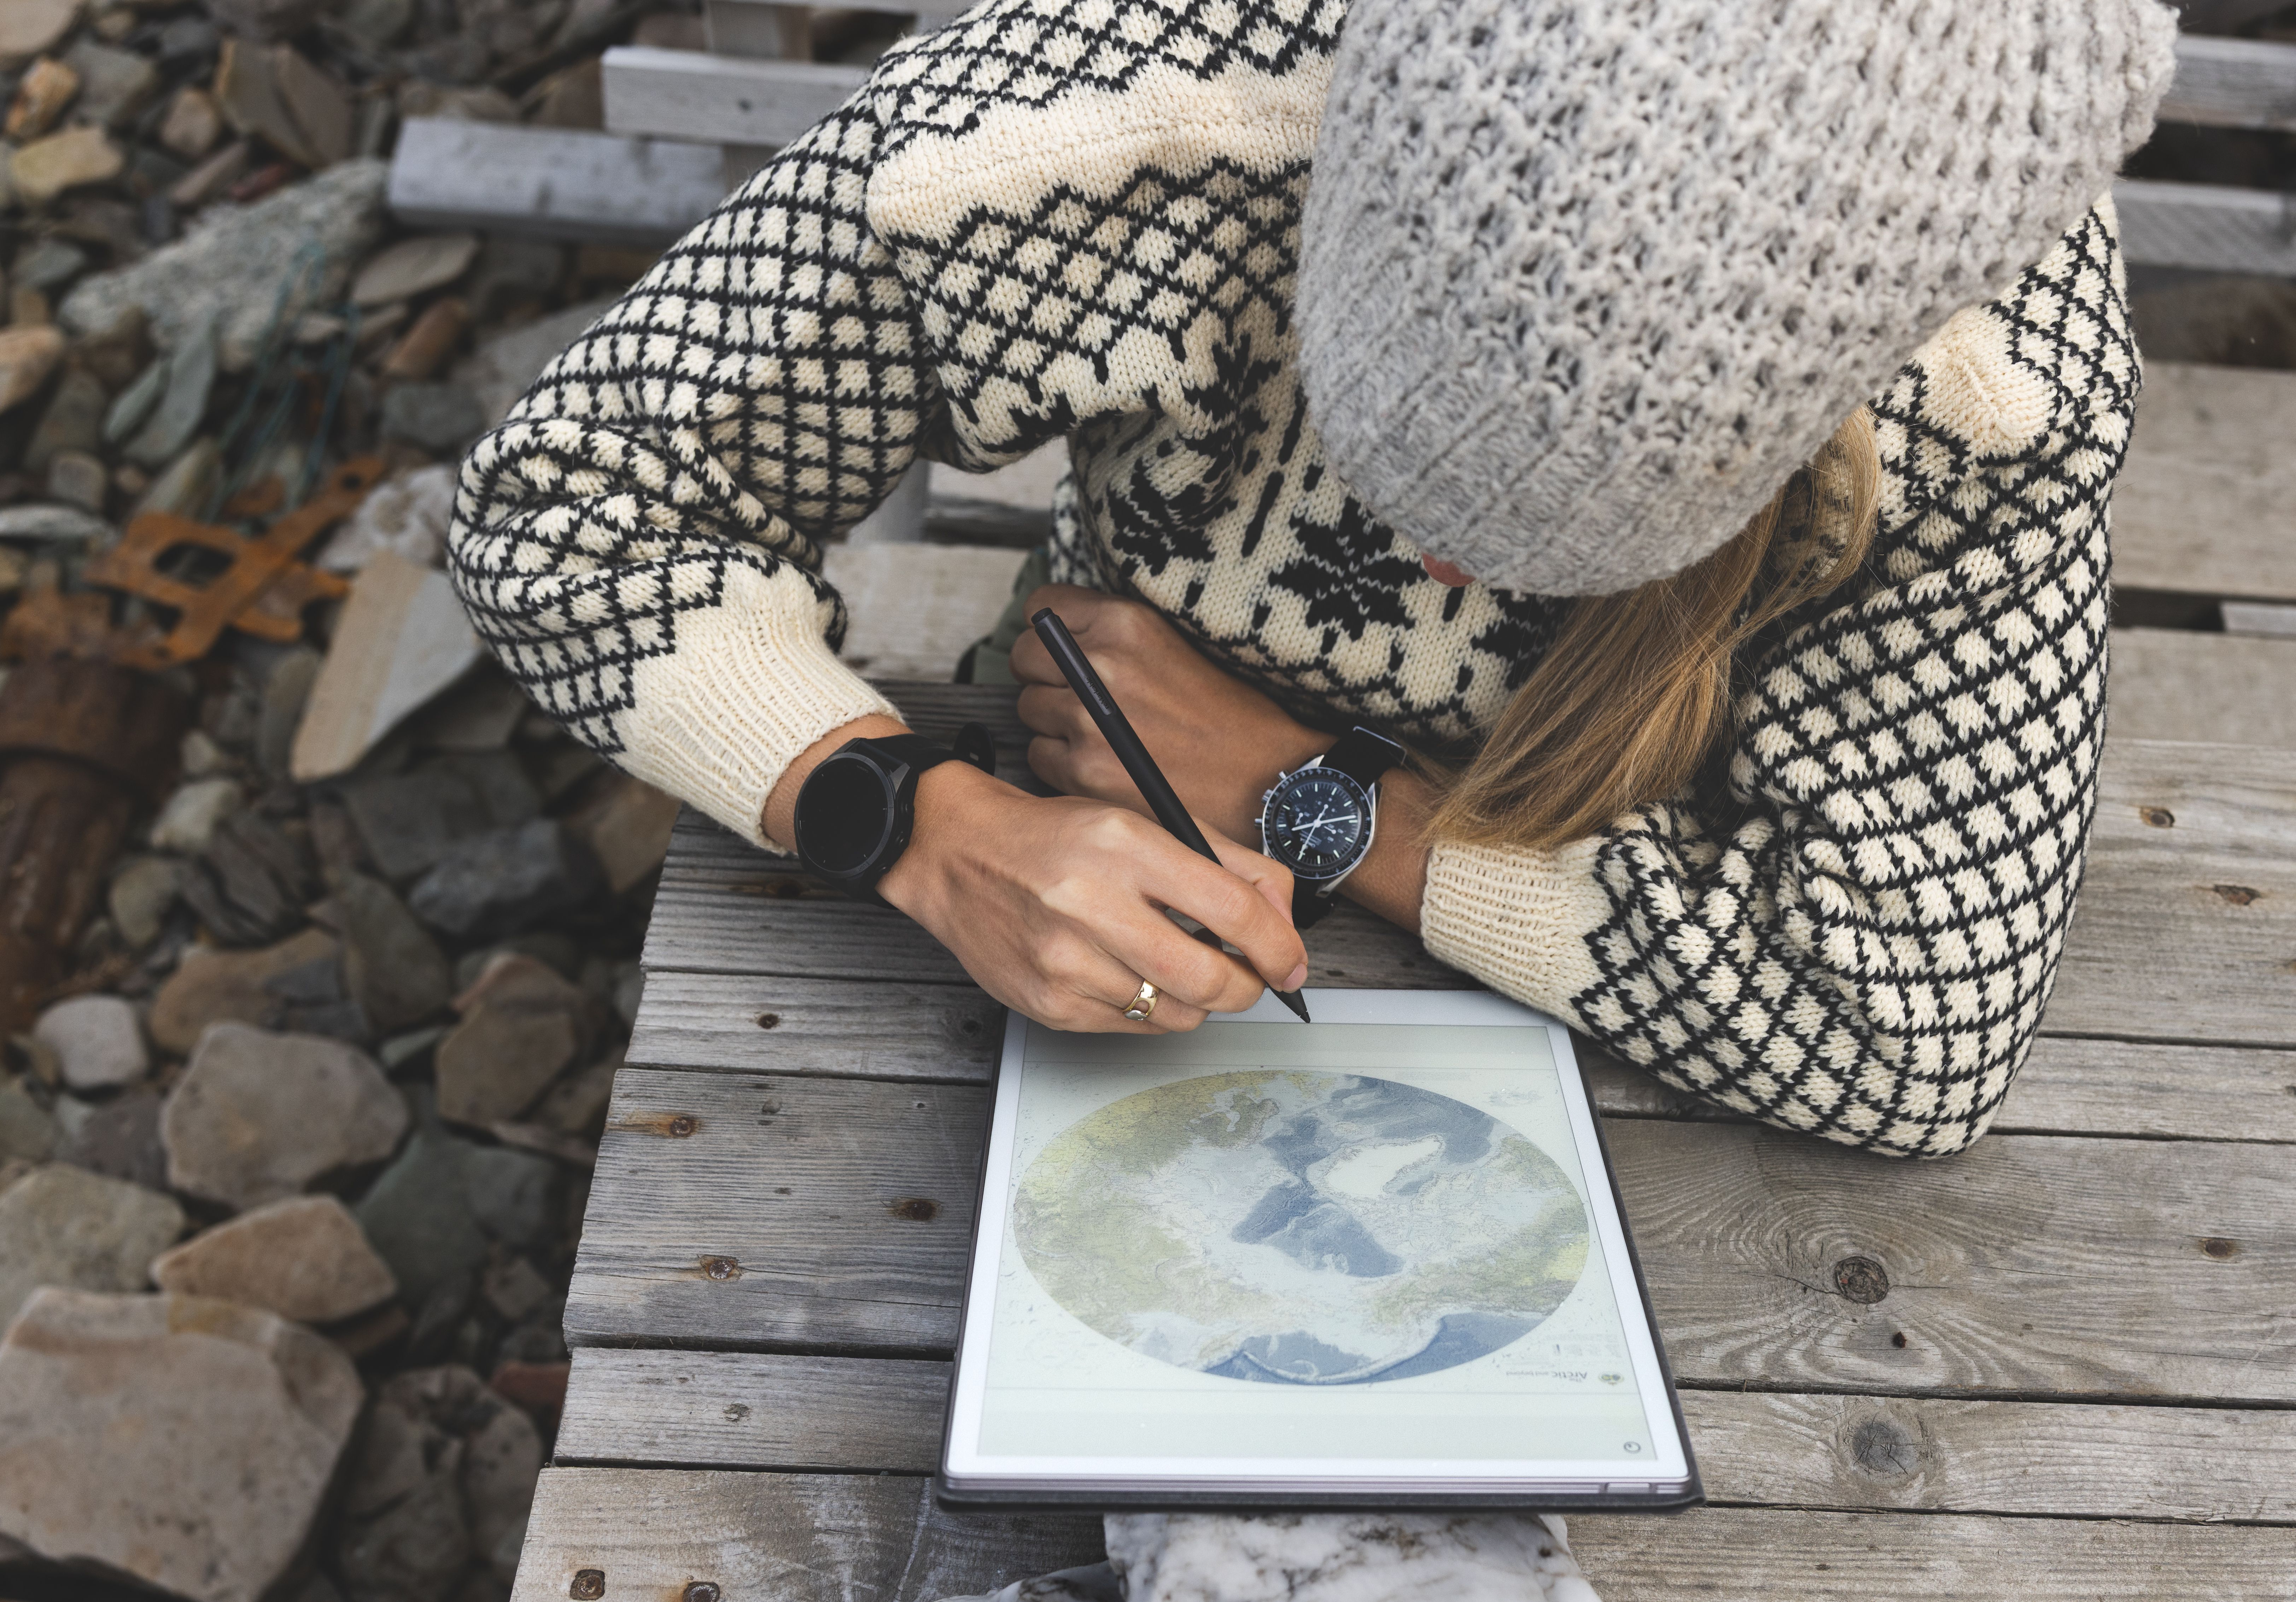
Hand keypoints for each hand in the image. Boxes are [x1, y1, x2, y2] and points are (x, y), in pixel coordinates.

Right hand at [880, 761, 1308, 1032]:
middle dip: (1248, 986)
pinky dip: (1152, 1009)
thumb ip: (1227, 864)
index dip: (1280, 948)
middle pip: (1211, 978)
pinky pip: (1133, 1026)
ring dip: (1199, 999)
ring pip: (1176, 1012)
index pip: (1233, 912)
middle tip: (1248, 975)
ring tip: (1181, 967)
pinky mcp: (1048, 1003)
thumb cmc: (1057, 837)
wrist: (958, 854)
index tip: (1291, 964)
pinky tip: (1135, 976)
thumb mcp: (1145, 822)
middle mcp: (1091, 903)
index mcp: (1126, 846)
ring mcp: (1065, 961)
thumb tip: (1282, 920)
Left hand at [1011, 584, 1328, 840]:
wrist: (1267, 777)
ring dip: (1053, 722)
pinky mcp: (1084, 770)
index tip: (1065, 649)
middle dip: (1044, 676)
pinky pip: (1039, 757)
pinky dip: (1061, 763)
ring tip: (1102, 733)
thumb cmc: (1230, 712)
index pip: (1043, 608)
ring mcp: (1087, 720)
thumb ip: (1115, 633)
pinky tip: (1105, 764)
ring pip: (1028, 709)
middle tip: (1081, 695)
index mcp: (1125, 623)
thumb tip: (1059, 633)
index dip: (1049, 630)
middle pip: (1025, 658)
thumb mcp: (1175, 643)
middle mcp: (1100, 666)